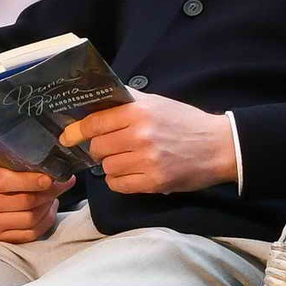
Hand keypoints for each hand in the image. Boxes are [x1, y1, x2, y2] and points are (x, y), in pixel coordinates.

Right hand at [0, 157, 70, 243]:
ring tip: (52, 195)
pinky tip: (47, 209)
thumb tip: (54, 166)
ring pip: (31, 219)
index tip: (49, 178)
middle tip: (61, 183)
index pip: (5, 182)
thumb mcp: (3, 157)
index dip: (31, 181)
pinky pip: (31, 233)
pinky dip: (46, 221)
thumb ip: (24, 160)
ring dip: (48, 206)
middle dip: (48, 192)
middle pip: (25, 202)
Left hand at [58, 94, 237, 195]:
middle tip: (110, 147)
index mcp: (139, 112)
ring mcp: (147, 160)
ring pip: (106, 167)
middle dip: (99, 149)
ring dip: (111, 165)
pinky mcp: (153, 182)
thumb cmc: (185, 122)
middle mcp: (140, 135)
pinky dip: (119, 180)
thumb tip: (95, 102)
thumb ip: (127, 101)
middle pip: (97, 147)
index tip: (67, 136)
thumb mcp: (157, 102)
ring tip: (127, 159)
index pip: (95, 123)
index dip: (77, 131)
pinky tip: (131, 172)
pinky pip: (118, 184)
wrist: (219, 146)